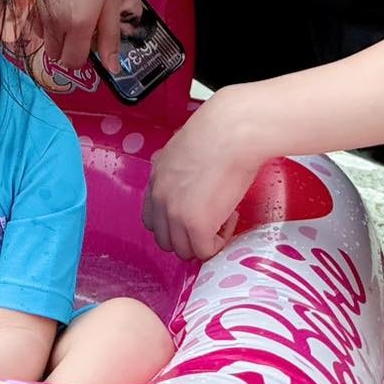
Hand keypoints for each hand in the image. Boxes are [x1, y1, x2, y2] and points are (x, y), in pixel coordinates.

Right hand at [34, 0, 124, 73]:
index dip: (82, 58)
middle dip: (68, 49)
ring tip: (67, 7)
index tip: (89, 43)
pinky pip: (32, 20)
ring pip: (42, 39)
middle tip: (81, 26)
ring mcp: (35, 9)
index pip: (73, 62)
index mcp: (78, 23)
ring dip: (54, 34)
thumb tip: (113, 67)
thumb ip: (110, 32)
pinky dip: (41, 19)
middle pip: (55, 55)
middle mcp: (53, 23)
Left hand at [141, 89, 263, 260]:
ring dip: (204, 241)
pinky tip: (230, 217)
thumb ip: (179, 171)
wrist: (232, 132)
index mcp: (156, 178)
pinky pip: (205, 251)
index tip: (193, 216)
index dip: (173, 224)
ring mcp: (175, 214)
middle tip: (210, 221)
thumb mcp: (185, 150)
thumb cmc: (218, 133)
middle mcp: (159, 198)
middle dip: (188, 237)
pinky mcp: (196, 226)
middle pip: (165, 240)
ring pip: (184, 250)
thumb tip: (191, 184)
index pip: (152, 219)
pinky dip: (220, 242)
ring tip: (223, 217)